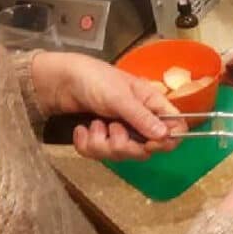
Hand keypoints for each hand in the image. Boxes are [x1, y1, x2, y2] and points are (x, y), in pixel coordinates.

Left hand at [31, 51, 186, 159]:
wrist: (59, 81)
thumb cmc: (93, 78)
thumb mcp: (118, 96)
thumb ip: (141, 117)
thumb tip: (166, 136)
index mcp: (149, 103)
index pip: (173, 128)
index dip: (166, 141)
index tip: (151, 144)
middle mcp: (136, 119)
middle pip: (144, 150)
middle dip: (125, 145)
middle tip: (112, 130)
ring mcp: (117, 130)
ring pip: (120, 154)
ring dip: (103, 143)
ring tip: (94, 124)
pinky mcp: (99, 138)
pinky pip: (98, 155)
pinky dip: (87, 144)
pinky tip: (81, 129)